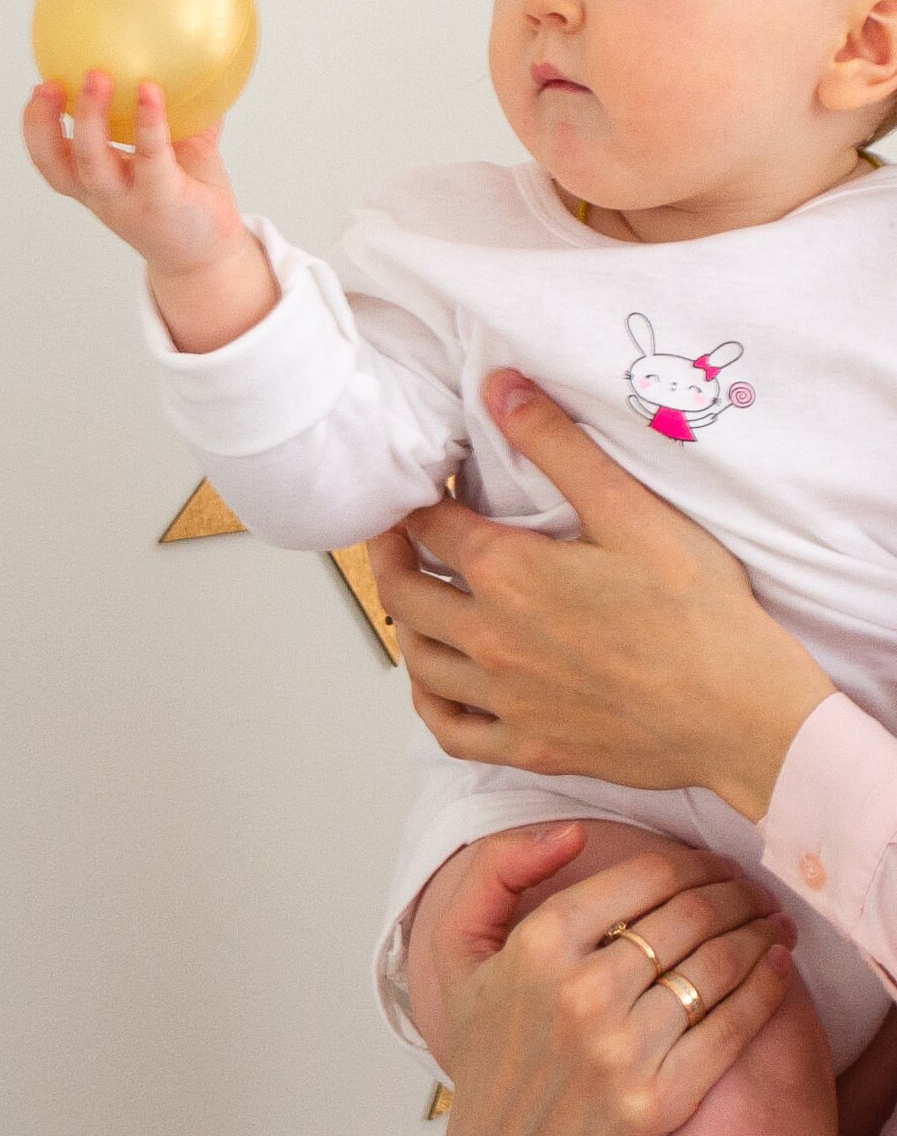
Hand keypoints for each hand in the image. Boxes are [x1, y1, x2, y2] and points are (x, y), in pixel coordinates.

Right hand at [20, 72, 276, 352]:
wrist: (211, 255)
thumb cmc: (189, 198)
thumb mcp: (178, 151)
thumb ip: (179, 112)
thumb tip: (190, 57)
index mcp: (97, 184)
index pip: (52, 160)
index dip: (36, 128)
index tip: (37, 89)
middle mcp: (105, 196)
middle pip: (60, 165)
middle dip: (45, 124)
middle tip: (49, 83)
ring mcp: (130, 202)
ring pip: (94, 165)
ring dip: (90, 120)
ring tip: (96, 78)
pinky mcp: (163, 202)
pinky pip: (149, 159)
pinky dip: (148, 124)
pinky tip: (151, 92)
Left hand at [369, 370, 834, 820]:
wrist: (744, 718)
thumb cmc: (698, 614)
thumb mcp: (632, 511)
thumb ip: (557, 445)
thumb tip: (498, 387)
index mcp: (508, 576)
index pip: (427, 528)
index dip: (418, 501)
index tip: (425, 489)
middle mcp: (491, 640)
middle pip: (403, 593)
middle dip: (391, 555)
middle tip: (395, 534)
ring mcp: (507, 701)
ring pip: (420, 662)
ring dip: (406, 625)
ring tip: (414, 598)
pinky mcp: (531, 748)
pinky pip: (451, 732)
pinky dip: (430, 705)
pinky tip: (438, 685)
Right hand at [429, 824, 794, 1135]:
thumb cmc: (488, 1045)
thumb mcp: (458, 948)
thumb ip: (496, 870)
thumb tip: (572, 833)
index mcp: (538, 946)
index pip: (643, 880)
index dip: (691, 863)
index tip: (713, 865)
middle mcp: (583, 993)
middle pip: (688, 918)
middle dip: (734, 894)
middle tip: (754, 892)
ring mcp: (624, 1051)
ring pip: (716, 967)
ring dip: (758, 934)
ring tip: (773, 924)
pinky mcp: (660, 1103)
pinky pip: (731, 1031)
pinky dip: (766, 993)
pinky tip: (778, 970)